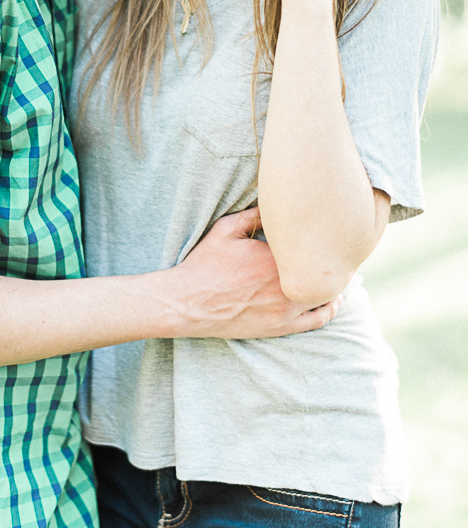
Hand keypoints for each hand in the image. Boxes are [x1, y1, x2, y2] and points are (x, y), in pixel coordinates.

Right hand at [173, 208, 340, 338]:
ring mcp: (285, 309)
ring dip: (333, 283)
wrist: (189, 302)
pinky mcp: (281, 327)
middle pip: (322, 269)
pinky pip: (317, 320)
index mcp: (274, 259)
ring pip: (325, 295)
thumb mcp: (226, 229)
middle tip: (338, 244)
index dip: (319, 235)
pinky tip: (333, 300)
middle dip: (330, 257)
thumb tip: (276, 201)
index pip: (309, 244)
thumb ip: (254, 214)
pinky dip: (329, 309)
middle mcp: (285, 285)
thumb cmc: (205, 264)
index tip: (325, 226)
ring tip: (336, 269)